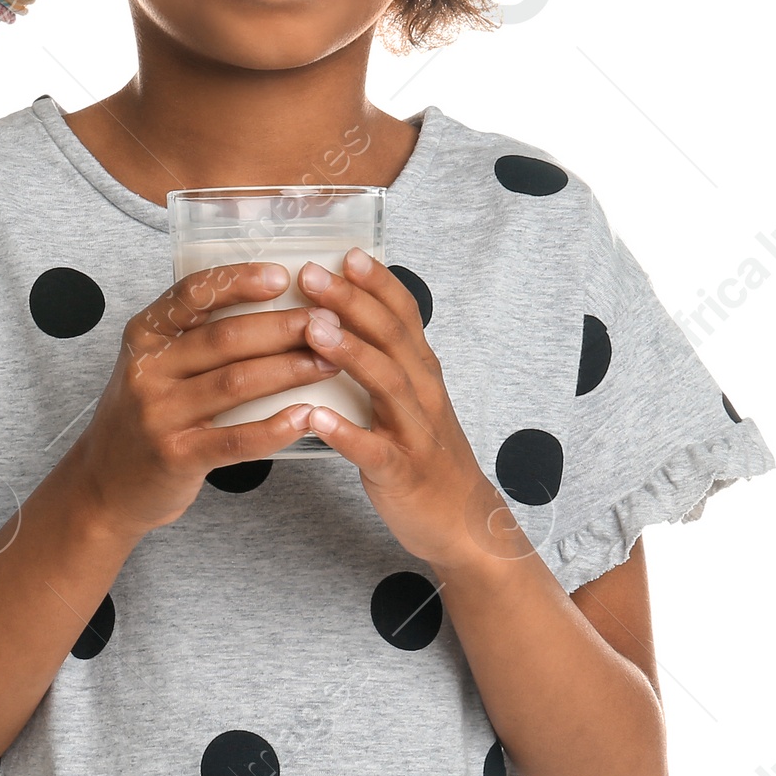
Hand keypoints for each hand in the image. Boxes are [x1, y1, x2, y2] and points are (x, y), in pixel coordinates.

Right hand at [67, 262, 337, 537]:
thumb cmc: (144, 416)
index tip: (282, 276)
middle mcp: (148, 370)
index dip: (240, 282)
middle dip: (284, 327)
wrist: (103, 485)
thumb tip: (272, 303)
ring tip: (328, 362)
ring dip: (290, 370)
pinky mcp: (176, 456)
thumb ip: (194, 336)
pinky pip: (235, 439)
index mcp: (145, 335)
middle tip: (328, 323)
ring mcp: (160, 414)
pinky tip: (307, 416)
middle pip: (226, 338)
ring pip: (237, 382)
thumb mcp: (153, 365)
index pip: (193, 294)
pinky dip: (275, 427)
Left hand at [296, 249, 535, 571]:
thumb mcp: (410, 399)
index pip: (405, 315)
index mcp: (422, 372)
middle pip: (392, 338)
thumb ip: (383, 359)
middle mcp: (424, 393)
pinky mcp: (402, 472)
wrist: (462, 523)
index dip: (378, 282)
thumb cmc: (424, 454)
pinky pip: (374, 450)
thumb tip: (338, 315)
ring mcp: (415, 432)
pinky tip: (315, 418)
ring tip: (313, 329)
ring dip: (351, 353)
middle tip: (312, 275)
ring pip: (386, 384)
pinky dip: (346, 433)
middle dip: (353, 303)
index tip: (347, 252)